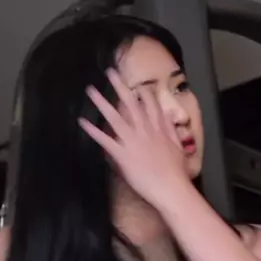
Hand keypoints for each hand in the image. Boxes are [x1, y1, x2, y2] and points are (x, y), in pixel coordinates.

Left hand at [78, 69, 189, 208]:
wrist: (170, 187)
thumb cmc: (177, 172)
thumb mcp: (178, 147)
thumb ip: (171, 129)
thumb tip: (169, 115)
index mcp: (158, 128)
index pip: (150, 105)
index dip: (143, 93)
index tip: (137, 84)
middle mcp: (144, 129)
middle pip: (130, 103)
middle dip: (119, 86)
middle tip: (109, 72)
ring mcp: (131, 140)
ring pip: (114, 116)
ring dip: (101, 102)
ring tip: (90, 90)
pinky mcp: (122, 154)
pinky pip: (104, 139)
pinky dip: (92, 130)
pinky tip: (82, 121)